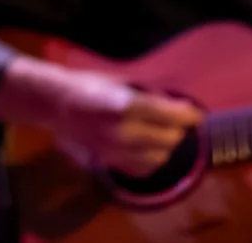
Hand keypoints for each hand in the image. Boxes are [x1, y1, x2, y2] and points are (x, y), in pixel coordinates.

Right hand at [0, 56, 200, 179]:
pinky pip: (143, 169)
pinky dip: (151, 160)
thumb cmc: (88, 85)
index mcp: (124, 104)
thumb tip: (176, 106)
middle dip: (177, 129)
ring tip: (163, 134)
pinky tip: (148, 149)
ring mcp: (115, 151)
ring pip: (159, 157)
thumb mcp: (119, 81)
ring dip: (166, 145)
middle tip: (177, 121)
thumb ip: (148, 95)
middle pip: (168, 138)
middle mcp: (122, 131)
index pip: (166, 113)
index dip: (186, 115)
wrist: (55, 104)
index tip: (197, 116)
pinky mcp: (109, 163)